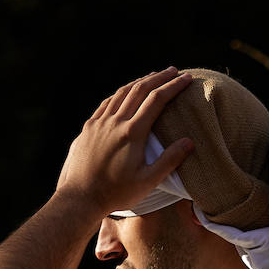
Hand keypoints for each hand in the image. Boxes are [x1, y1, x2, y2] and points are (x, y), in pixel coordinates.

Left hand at [55, 68, 194, 216]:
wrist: (79, 198)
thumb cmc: (115, 193)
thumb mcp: (147, 182)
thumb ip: (169, 161)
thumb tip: (189, 142)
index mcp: (132, 133)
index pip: (157, 100)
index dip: (173, 87)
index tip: (186, 79)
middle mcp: (115, 122)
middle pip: (140, 90)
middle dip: (159, 78)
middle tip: (174, 71)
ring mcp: (99, 123)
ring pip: (121, 93)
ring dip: (139, 82)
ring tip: (152, 77)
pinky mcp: (88, 128)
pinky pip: (106, 103)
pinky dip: (120, 93)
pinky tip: (125, 93)